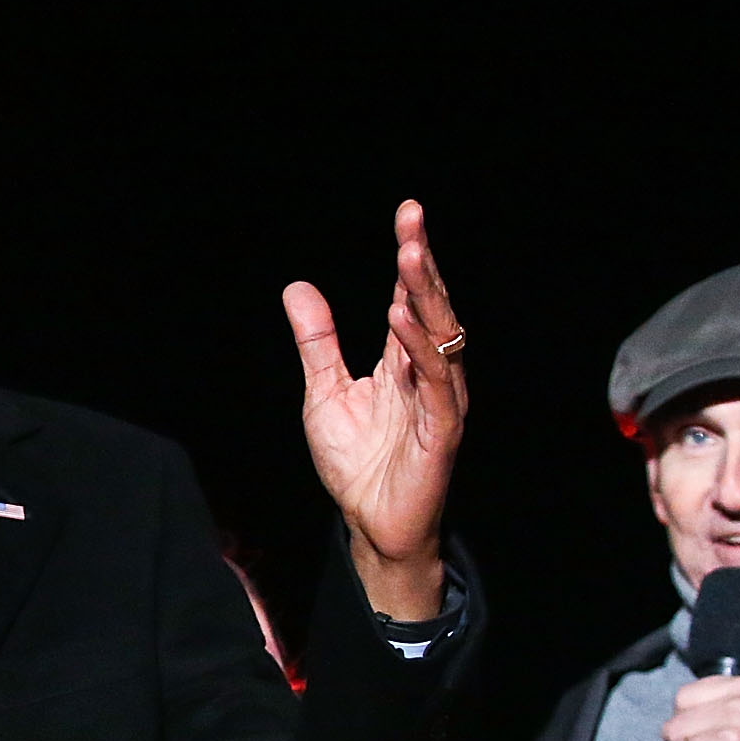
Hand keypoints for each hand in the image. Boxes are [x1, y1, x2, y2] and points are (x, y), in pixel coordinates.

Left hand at [285, 200, 469, 618]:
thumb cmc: (356, 463)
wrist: (370, 525)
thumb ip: (317, 342)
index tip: (408, 214)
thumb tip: (298, 287)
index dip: (410, 257)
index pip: (410, 299)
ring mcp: (439, 401)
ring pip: (441, 340)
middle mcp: (428, 374)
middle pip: (431, 308)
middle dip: (421, 264)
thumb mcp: (323, 391)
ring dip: (424, 299)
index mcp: (403, 361)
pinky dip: (420, 351)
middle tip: (412, 222)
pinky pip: (436, 386)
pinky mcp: (440, 432)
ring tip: (409, 259)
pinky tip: (402, 321)